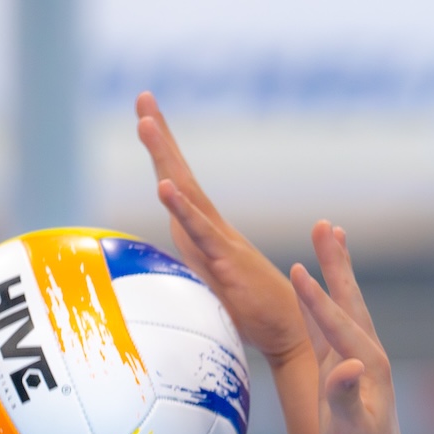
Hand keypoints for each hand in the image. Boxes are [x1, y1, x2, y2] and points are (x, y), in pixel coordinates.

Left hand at [135, 92, 309, 368]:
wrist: (290, 336)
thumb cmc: (256, 317)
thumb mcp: (214, 292)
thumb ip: (198, 275)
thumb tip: (180, 270)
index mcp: (207, 235)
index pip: (179, 187)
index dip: (163, 153)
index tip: (146, 118)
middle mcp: (213, 230)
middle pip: (181, 175)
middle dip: (160, 136)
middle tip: (143, 97)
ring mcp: (220, 243)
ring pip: (187, 193)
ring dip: (165, 157)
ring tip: (145, 123)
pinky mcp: (225, 262)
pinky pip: (199, 232)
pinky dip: (181, 207)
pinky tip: (165, 186)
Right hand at [288, 221, 408, 433]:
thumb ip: (348, 399)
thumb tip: (344, 368)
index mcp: (369, 366)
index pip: (339, 324)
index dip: (317, 299)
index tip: (298, 270)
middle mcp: (367, 357)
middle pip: (349, 299)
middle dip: (335, 262)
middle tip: (326, 225)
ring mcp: (358, 363)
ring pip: (343, 307)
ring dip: (333, 271)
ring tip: (326, 238)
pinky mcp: (347, 374)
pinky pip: (331, 326)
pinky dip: (322, 302)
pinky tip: (314, 289)